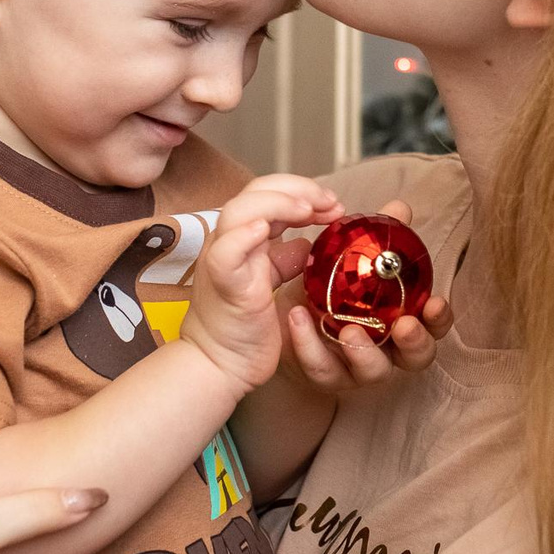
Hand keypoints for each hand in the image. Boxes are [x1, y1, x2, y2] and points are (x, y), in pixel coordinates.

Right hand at [180, 174, 342, 387]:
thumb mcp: (268, 283)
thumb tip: (305, 243)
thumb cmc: (243, 327)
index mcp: (242, 237)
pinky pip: (227, 251)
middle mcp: (228, 240)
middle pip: (257, 190)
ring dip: (279, 203)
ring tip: (310, 210)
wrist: (218, 364)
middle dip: (299, 189)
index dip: (303, 191)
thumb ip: (283, 259)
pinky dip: (245, 235)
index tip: (335, 205)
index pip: (269, 192)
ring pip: (240, 211)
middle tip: (332, 203)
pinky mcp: (223, 283)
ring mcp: (221, 259)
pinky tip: (268, 229)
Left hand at [283, 199, 453, 389]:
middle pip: (417, 356)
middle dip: (415, 342)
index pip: (433, 324)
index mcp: (403, 320)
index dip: (439, 318)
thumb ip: (379, 236)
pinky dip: (309, 344)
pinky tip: (298, 317)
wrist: (287, 313)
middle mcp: (389, 349)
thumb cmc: (332, 286)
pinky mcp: (324, 376)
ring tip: (349, 330)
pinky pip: (321, 368)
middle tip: (404, 326)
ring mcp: (357, 368)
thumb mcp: (354, 258)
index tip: (435, 302)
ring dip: (364, 352)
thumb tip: (399, 208)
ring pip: (373, 371)